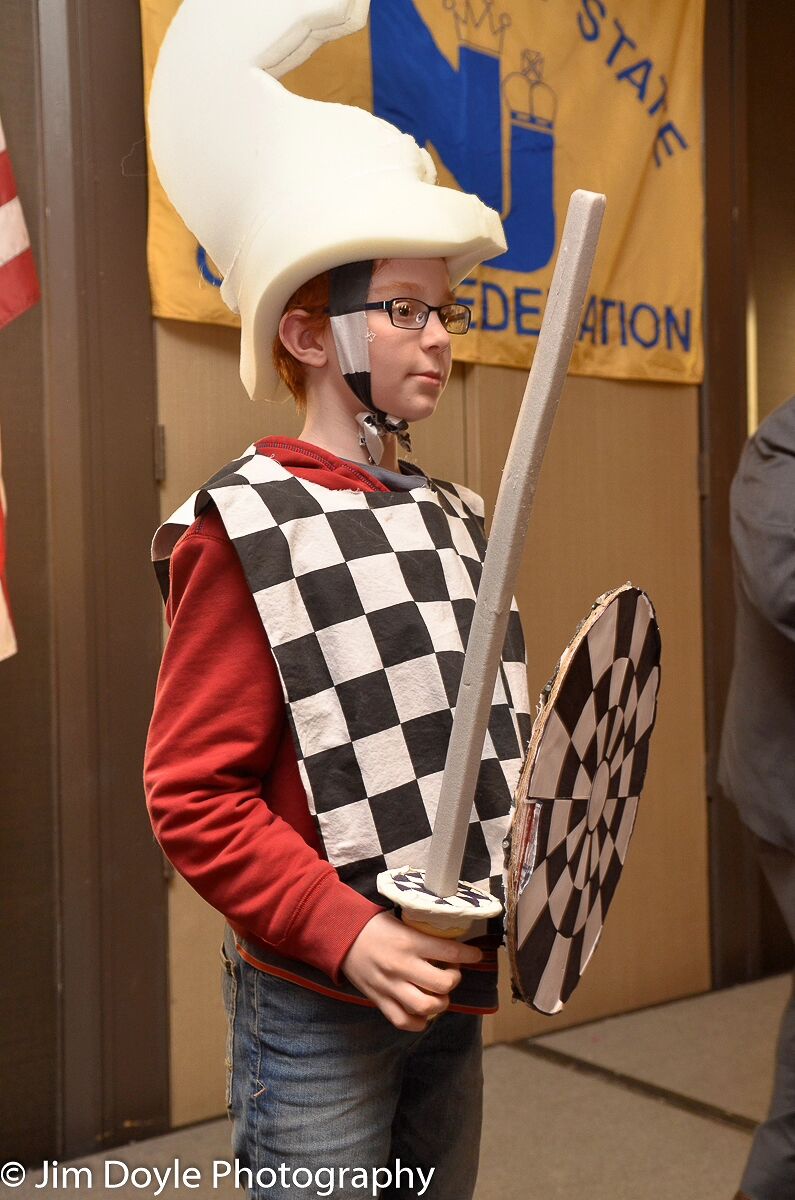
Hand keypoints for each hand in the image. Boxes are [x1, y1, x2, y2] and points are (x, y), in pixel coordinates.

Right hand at [341, 911, 482, 1030]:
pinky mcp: (379, 1000)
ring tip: (439, 994)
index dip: (469, 955)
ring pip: (426, 1007)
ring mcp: (390, 986)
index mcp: (409, 942)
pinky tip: (423, 1013)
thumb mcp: (401, 921)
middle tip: (451, 973)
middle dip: (454, 980)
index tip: (476, 955)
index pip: (449, 952)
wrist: (341, 936)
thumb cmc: (374, 926)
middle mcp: (402, 966)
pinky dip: (419, 1022)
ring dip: (440, 1003)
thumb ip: (423, 935)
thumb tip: (450, 942)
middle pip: (442, 985)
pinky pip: (403, 1021)